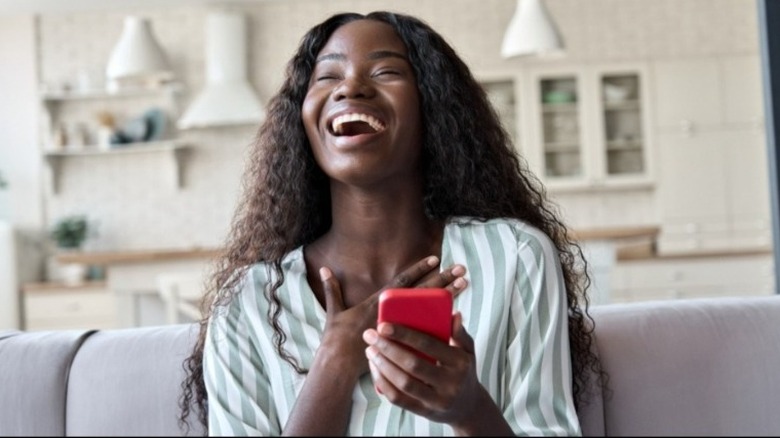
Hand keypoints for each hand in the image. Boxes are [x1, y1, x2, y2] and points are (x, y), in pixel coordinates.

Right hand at [317, 256, 467, 378]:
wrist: (339, 365)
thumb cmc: (337, 338)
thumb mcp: (334, 311)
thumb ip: (332, 289)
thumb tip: (324, 268)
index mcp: (377, 303)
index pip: (402, 282)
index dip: (418, 269)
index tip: (436, 258)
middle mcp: (392, 313)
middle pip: (423, 293)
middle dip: (442, 279)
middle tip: (461, 268)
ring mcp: (400, 328)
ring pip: (430, 309)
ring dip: (448, 296)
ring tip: (465, 284)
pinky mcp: (404, 343)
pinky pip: (427, 331)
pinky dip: (441, 323)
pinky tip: (457, 314)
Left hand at [363, 312, 484, 426]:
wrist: (469, 407)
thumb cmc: (463, 372)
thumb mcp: (468, 352)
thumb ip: (460, 333)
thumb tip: (454, 314)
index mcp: (460, 362)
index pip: (428, 345)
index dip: (404, 335)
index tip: (383, 325)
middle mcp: (450, 383)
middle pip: (412, 364)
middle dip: (387, 348)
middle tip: (370, 335)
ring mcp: (437, 400)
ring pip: (403, 383)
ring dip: (382, 365)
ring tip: (370, 350)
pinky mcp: (424, 412)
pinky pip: (398, 399)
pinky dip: (383, 383)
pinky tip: (375, 369)